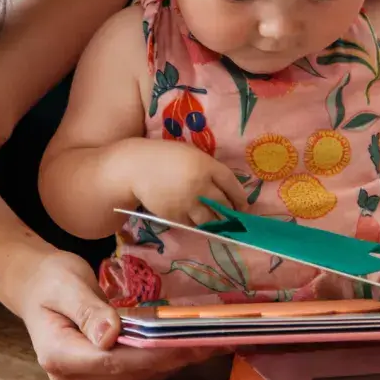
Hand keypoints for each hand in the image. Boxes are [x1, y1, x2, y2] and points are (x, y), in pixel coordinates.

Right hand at [17, 252, 223, 379]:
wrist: (37, 288)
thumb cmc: (50, 281)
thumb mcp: (66, 285)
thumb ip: (87, 310)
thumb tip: (109, 335)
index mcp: (58, 356)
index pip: (113, 362)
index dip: (152, 354)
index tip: (185, 342)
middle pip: (131, 373)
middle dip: (173, 356)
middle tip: (214, 339)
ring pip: (140, 378)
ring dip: (176, 361)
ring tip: (213, 342)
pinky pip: (138, 376)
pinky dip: (166, 361)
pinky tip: (191, 348)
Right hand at [124, 140, 247, 225]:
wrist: (136, 168)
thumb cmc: (166, 157)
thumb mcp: (191, 154)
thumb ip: (209, 168)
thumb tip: (226, 188)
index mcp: (206, 166)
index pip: (231, 184)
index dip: (240, 197)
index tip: (244, 205)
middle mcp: (199, 185)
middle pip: (223, 204)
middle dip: (231, 212)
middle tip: (235, 217)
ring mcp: (187, 202)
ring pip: (210, 219)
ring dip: (218, 223)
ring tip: (221, 224)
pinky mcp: (175, 215)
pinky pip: (193, 225)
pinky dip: (199, 225)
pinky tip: (200, 222)